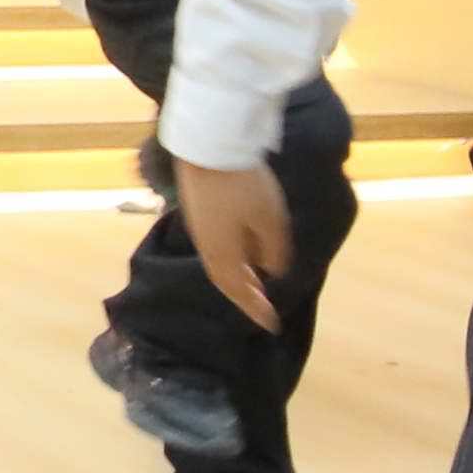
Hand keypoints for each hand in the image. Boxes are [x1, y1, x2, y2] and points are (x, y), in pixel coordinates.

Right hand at [184, 159, 296, 328]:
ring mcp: (200, 228)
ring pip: (219, 264)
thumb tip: (271, 271)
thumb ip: (274, 250)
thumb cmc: (244, 186)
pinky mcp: (198, 210)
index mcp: (225, 255)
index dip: (256, 309)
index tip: (272, 326)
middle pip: (225, 281)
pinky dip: (230, 257)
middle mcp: (208, 247)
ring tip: (253, 281)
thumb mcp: (271, 220)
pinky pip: (215, 246)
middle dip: (245, 296)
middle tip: (261, 306)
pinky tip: (240, 249)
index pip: (241, 292)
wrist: (209, 146)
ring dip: (237, 277)